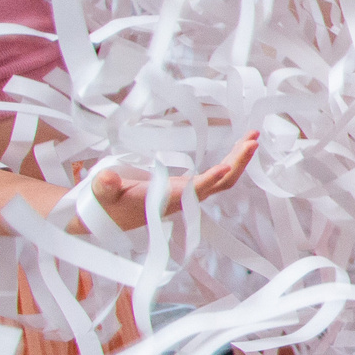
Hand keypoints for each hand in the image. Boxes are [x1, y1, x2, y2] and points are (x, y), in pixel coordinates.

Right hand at [86, 133, 258, 232]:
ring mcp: (188, 192)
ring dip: (239, 159)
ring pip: (222, 179)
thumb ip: (104, 187)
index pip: (193, 191)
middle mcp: (184, 198)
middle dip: (237, 163)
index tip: (225, 167)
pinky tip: (239, 145)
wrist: (107, 218)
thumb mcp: (101, 195)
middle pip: (219, 184)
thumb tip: (108, 178)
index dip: (209, 180)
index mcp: (166, 200)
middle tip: (252, 140)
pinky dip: (230, 160)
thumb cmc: (106, 206)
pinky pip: (216, 175)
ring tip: (252, 136)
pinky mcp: (187, 186)